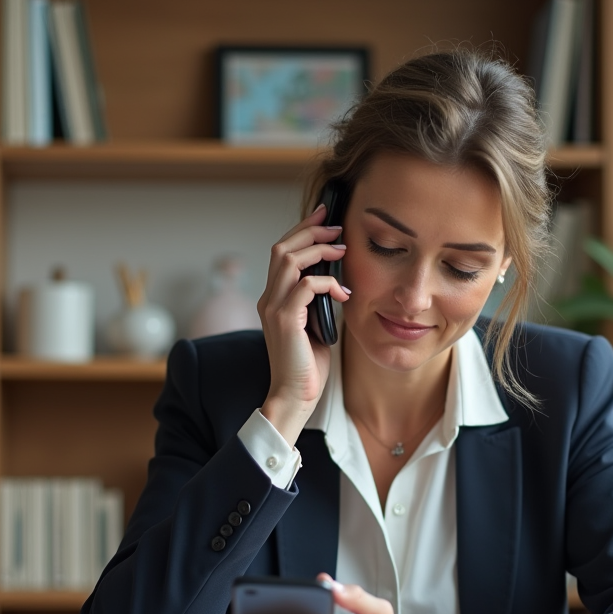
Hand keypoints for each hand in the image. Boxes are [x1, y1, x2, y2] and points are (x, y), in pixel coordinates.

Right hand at [256, 204, 350, 445]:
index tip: (325, 217)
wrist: (295, 395)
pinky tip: (343, 292)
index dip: (302, 231)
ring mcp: (274, 308)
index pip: (282, 253)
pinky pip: (305, 287)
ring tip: (342, 250)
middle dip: (310, 231)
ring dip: (319, 250)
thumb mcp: (315, 324)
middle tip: (336, 226)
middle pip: (282, 248)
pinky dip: (327, 283)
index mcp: (274, 298)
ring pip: (289, 261)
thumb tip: (336, 279)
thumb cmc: (307, 365)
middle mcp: (268, 298)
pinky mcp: (285, 320)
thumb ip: (318, 301)